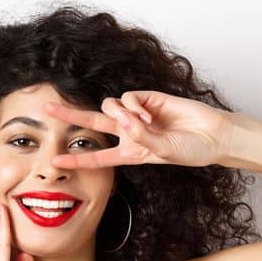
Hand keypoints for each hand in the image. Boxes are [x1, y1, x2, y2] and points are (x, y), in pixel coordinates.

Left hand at [43, 91, 236, 169]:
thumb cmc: (193, 150)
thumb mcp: (164, 152)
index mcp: (132, 152)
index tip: (54, 162)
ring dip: (119, 114)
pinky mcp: (149, 98)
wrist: (215, 135)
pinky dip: (133, 106)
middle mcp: (130, 132)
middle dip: (69, 116)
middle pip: (92, 123)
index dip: (77, 158)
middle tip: (46, 109)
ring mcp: (139, 114)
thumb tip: (124, 119)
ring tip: (140, 122)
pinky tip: (147, 114)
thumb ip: (142, 137)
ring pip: (110, 107)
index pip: (98, 156)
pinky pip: (128, 98)